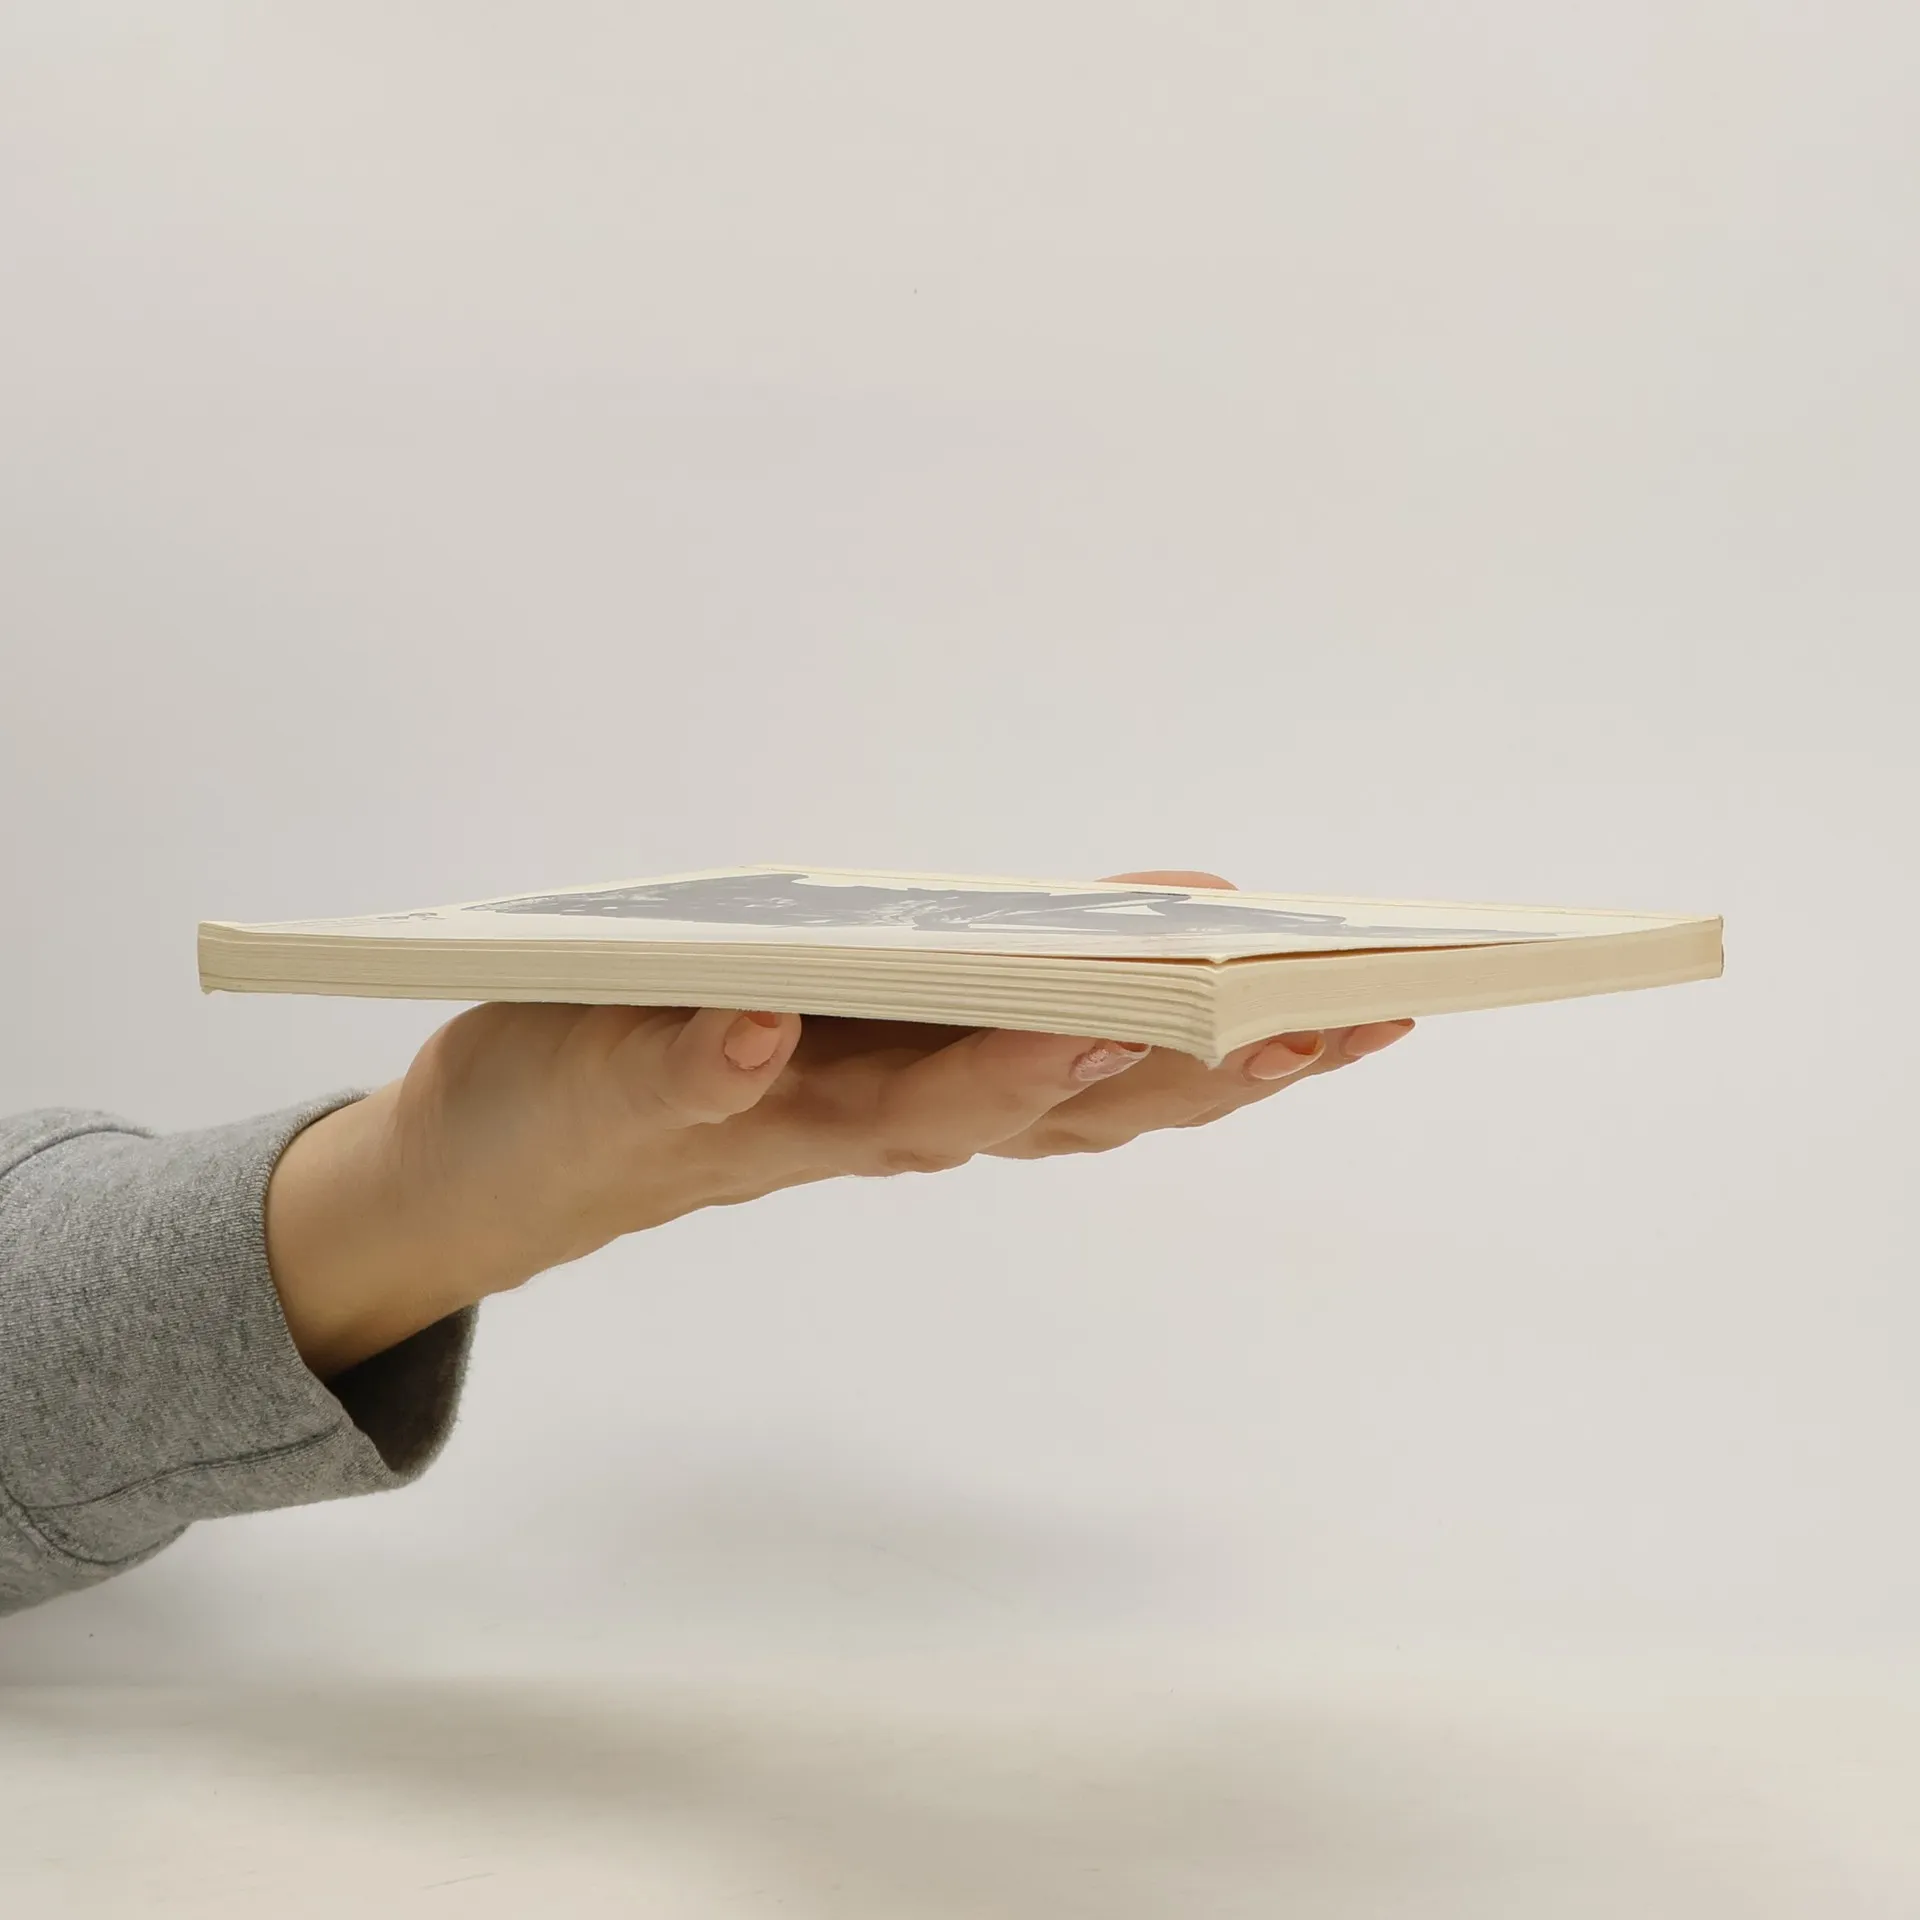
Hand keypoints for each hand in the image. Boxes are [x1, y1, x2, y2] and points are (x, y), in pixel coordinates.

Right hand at [264, 871, 1412, 1375]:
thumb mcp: (580, 1086)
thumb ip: (668, 1072)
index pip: (958, 1087)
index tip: (1156, 1004)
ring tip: (1343, 1016)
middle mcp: (887, 1121)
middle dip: (1206, 1061)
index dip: (1057, 1054)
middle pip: (1073, 1100)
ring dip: (1213, 1063)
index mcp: (813, 1116)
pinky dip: (1141, 1040)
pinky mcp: (900, 1084)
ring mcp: (905, 1109)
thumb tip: (755, 1035)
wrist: (525, 1164)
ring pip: (1086, 1097)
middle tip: (1340, 1011)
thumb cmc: (556, 1111)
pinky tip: (1220, 1005)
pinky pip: (1045, 1065)